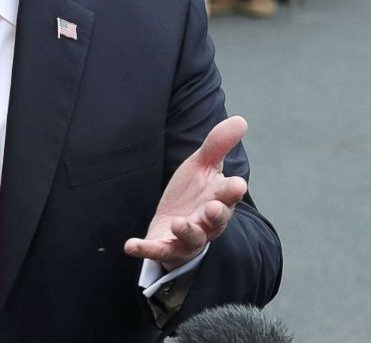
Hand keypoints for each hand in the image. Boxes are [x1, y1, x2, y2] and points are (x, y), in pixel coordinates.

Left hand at [124, 116, 247, 271]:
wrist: (176, 223)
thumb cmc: (196, 192)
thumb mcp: (203, 166)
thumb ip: (218, 145)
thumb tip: (240, 120)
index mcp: (218, 199)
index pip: (229, 195)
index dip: (232, 190)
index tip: (237, 184)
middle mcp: (207, 222)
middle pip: (215, 221)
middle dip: (216, 215)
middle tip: (214, 207)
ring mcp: (187, 238)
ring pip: (192, 239)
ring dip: (187, 232)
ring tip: (178, 223)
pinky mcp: (166, 248)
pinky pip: (157, 251)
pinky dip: (145, 249)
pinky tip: (130, 245)